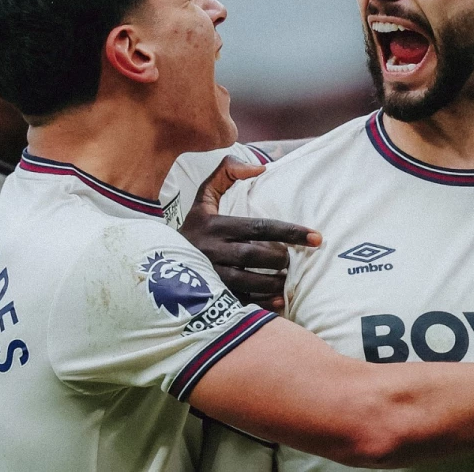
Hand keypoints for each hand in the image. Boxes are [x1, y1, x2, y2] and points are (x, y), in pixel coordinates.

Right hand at [179, 156, 320, 311]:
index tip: (316, 237)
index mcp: (215, 225)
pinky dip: (262, 303)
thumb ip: (227, 173)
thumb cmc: (194, 228)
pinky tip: (279, 301)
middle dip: (279, 259)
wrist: (156, 262)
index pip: (260, 227)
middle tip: (292, 260)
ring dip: (273, 282)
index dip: (291, 231)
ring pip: (248, 280)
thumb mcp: (203, 197)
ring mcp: (210, 275)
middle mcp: (211, 250)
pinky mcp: (209, 296)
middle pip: (255, 255)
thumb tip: (260, 169)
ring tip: (287, 280)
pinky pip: (240, 301)